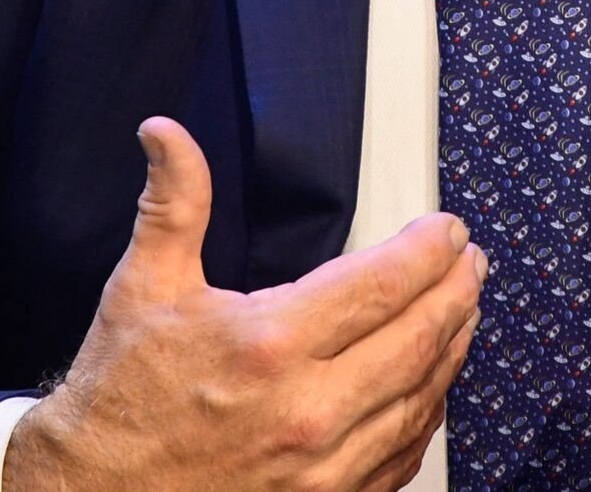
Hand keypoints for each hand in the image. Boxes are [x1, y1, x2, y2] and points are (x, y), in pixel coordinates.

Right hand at [6, 117, 485, 491]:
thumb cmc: (118, 398)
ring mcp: (325, 469)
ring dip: (452, 349)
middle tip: (472, 262)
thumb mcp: (142, 288)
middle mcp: (309, 410)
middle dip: (455, 292)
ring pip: (420, 399)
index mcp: (271, 345)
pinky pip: (402, 455)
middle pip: (418, 340)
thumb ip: (173, 203)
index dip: (427, 251)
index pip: (381, 285)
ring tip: (465, 310)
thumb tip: (165, 133)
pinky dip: (426, 413)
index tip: (448, 229)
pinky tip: (431, 385)